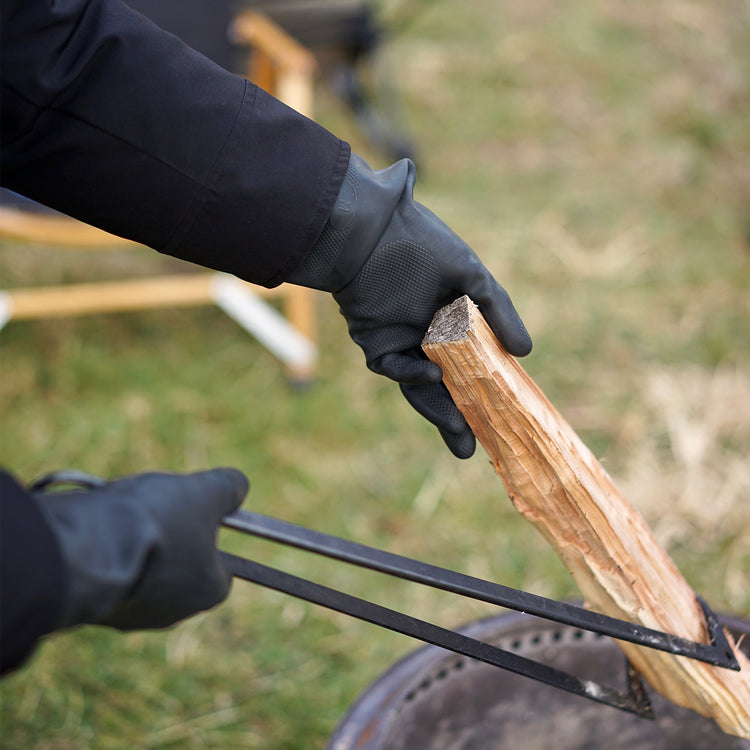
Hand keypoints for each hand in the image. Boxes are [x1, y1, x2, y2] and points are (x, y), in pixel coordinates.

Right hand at [34, 468, 247, 629]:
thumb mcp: (205, 492)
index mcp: (208, 591)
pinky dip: (108, 550)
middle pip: (181, 566)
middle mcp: (173, 613)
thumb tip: (238, 485)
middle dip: (171, 535)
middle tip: (159, 507)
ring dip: (137, 541)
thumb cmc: (160, 523)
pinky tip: (100, 528)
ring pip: (143, 569)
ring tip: (124, 512)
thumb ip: (228, 487)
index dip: (211, 536)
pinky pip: (110, 574)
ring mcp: (131, 615)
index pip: (222, 568)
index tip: (199, 512)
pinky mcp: (94, 610)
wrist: (91, 548)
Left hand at [288, 154, 531, 457]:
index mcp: (451, 321)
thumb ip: (498, 311)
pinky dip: (413, 375)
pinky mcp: (374, 342)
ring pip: (420, 386)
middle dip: (459, 416)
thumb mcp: (471, 276)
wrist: (373, 228)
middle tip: (476, 445)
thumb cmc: (424, 244)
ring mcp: (400, 342)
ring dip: (439, 411)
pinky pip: (395, 367)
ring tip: (462, 438)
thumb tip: (526, 353)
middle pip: (446, 384)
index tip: (505, 413)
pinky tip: (434, 377)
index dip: (484, 389)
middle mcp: (427, 337)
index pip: (470, 364)